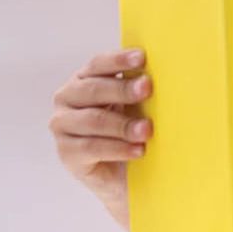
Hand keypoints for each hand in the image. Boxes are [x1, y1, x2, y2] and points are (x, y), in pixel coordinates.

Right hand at [49, 49, 151, 228]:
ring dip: (122, 124)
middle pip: (93, 89)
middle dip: (123, 89)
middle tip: (147, 89)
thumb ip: (141, 89)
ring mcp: (63, 125)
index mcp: (85, 79)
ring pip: (93, 120)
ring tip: (147, 129)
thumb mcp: (138, 105)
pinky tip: (139, 150)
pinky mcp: (67, 153)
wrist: (127, 174)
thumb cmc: (133, 129)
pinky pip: (91, 148)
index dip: (119, 60)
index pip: (98, 65)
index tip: (142, 57)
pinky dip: (118, 148)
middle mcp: (68, 98)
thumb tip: (170, 72)